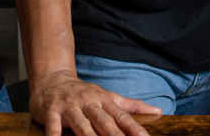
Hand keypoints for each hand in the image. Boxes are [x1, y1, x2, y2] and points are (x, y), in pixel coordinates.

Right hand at [28, 69, 161, 135]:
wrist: (53, 78)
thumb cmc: (84, 93)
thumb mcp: (108, 96)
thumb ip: (132, 106)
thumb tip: (158, 111)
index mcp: (104, 101)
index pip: (121, 117)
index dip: (134, 129)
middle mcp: (89, 103)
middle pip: (104, 121)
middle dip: (114, 135)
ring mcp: (70, 107)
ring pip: (81, 124)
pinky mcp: (51, 111)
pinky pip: (53, 126)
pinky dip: (55, 134)